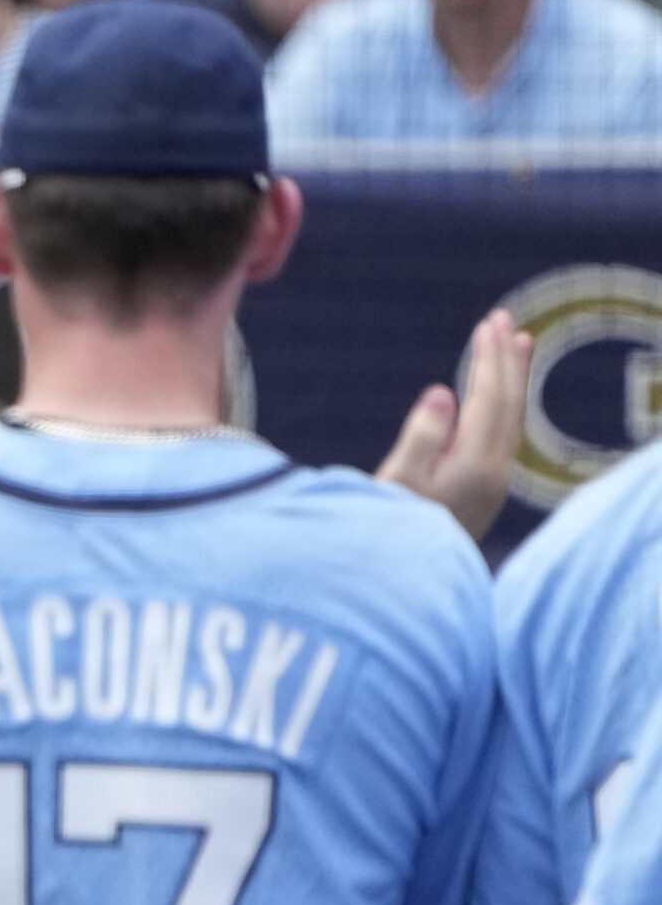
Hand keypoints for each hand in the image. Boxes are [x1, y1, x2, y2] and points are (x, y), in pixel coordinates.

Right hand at [375, 308, 533, 542]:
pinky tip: (495, 396)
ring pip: (509, 420)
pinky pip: (500, 434)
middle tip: (503, 321)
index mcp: (475, 467)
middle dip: (507, 362)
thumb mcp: (397, 483)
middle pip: (509, 406)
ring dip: (511, 380)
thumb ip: (424, 437)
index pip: (490, 401)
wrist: (400, 583)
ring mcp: (490, 484)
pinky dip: (502, 404)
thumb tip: (444, 392)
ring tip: (515, 346)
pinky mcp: (480, 491)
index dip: (489, 361)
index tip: (486, 326)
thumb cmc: (387, 530)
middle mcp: (492, 474)